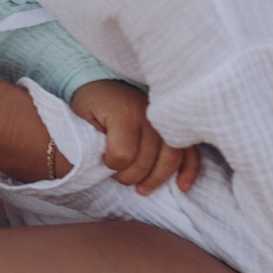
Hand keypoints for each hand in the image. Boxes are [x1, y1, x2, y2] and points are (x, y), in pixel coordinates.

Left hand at [71, 78, 201, 193]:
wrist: (107, 83)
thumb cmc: (92, 103)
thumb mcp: (82, 117)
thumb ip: (93, 141)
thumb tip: (106, 166)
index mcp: (124, 114)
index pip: (123, 155)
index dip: (112, 165)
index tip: (105, 162)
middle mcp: (149, 116)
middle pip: (148, 160)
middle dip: (131, 177)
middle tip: (120, 178)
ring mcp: (166, 121)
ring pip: (171, 159)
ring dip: (157, 179)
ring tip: (142, 189)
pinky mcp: (177, 126)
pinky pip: (190, 152)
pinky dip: (188, 170)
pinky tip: (181, 186)